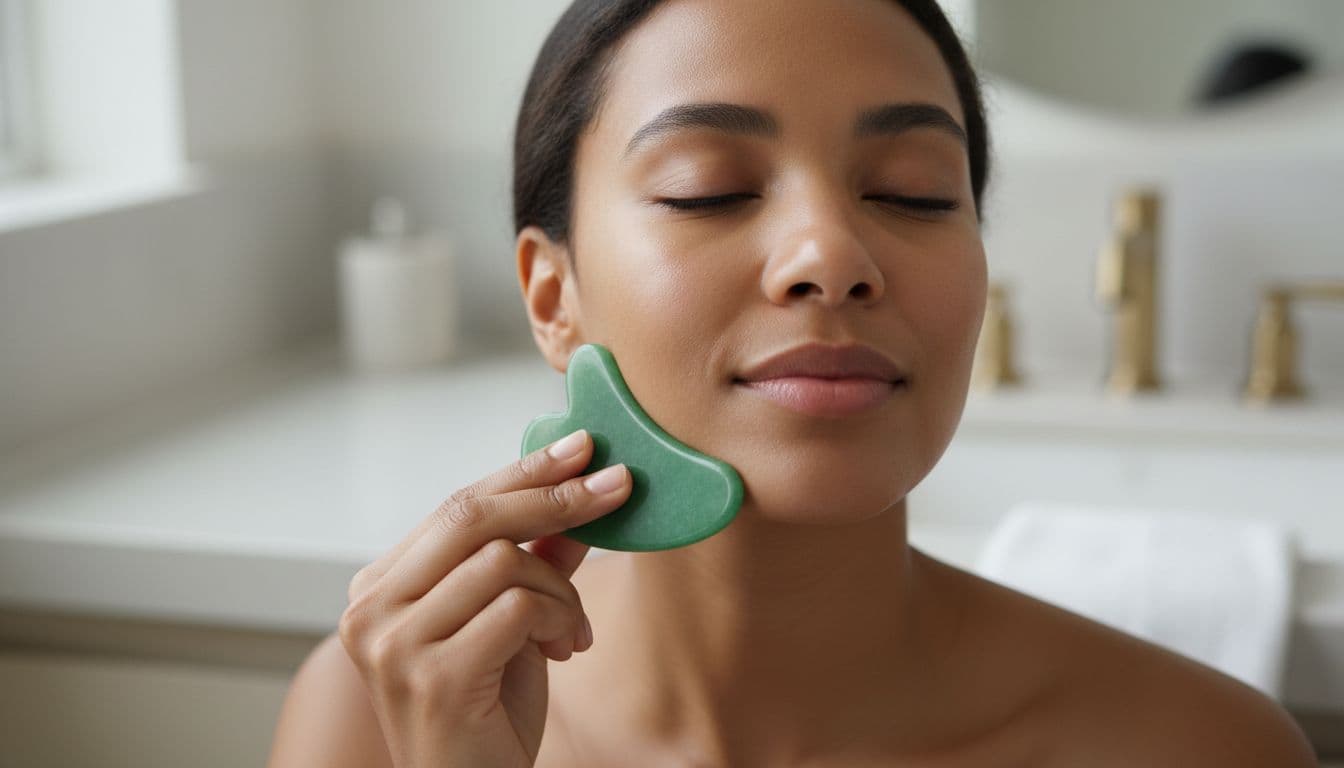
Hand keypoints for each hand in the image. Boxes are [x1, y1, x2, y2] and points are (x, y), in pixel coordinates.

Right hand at [338, 429, 630, 767]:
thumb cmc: (484, 716)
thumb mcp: (511, 623)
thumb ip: (533, 561)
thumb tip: (579, 495)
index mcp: (379, 587)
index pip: (457, 505)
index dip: (523, 471)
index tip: (580, 446)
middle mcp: (371, 609)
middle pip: (471, 516)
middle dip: (554, 496)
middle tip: (616, 486)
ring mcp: (395, 643)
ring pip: (504, 562)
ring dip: (560, 591)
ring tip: (572, 631)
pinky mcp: (433, 676)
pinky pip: (518, 608)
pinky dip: (558, 620)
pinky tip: (564, 651)